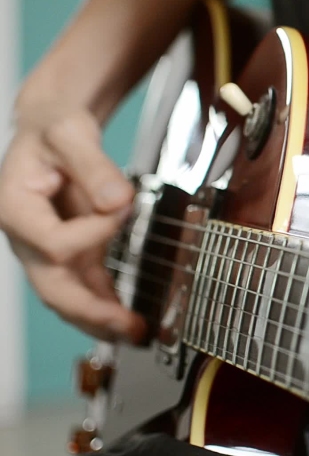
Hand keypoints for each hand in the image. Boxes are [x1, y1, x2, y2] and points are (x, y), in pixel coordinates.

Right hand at [0, 104, 143, 341]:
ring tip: (136, 334)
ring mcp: (48, 250)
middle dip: (91, 311)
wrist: (52, 132)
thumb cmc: (55, 130)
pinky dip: (107, 305)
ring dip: (101, 319)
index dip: (94, 233)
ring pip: (68, 297)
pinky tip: (130, 320)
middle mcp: (27, 238)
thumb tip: (117, 202)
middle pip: (52, 287)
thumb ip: (93, 165)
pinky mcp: (72, 254)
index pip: (54, 243)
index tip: (124, 206)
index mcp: (15, 209)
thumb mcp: (71, 134)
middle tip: (128, 325)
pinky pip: (86, 287)